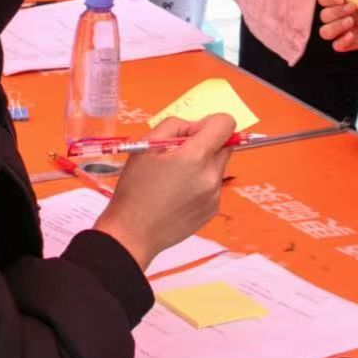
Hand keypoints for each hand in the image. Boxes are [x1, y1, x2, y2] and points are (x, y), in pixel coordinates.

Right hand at [94, 113, 236, 269]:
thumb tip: (195, 127)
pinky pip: (213, 185)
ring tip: (175, 178)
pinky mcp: (212, 210)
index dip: (210, 122)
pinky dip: (201, 183)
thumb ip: (175, 126)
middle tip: (180, 154)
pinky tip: (178, 194)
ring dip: (203, 164)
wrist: (132, 234)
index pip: (225, 124)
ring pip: (218, 165)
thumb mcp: (146, 145)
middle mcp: (211, 176)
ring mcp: (214, 195)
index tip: (193, 133)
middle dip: (207, 143)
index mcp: (195, 157)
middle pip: (225, 145)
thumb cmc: (135, 189)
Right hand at [317, 0, 357, 52]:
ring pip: (326, 31)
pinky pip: (337, 46)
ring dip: (336, 26)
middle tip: (353, 9)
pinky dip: (341, 41)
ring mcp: (345, 29)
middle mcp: (341, 13)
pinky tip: (352, 36)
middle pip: (324, 15)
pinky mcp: (352, 43)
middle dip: (337, 11)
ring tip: (351, 22)